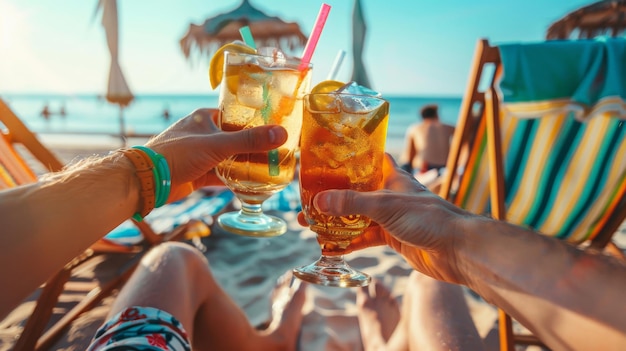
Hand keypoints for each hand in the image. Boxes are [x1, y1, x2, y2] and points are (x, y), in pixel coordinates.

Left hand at [145, 108, 287, 201]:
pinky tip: (254, 184)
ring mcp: (201, 154)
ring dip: (247, 163)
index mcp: (205, 117)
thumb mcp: (217, 144)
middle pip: (236, 138)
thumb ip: (249, 140)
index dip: (256, 120)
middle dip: (255, 146)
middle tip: (278, 150)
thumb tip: (281, 133)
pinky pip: (223, 175)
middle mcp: (204, 134)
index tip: (276, 126)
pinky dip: (237, 179)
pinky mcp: (199, 173)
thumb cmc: (178, 154)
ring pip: (231, 158)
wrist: (149, 181)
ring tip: (271, 167)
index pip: (236, 114)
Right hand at [300, 154, 470, 282]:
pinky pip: (364, 238)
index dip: (348, 156)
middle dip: (331, 196)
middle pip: (355, 191)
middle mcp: (389, 194)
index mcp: (392, 176)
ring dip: (335, 222)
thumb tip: (320, 202)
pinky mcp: (392, 238)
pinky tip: (329, 249)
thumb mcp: (386, 205)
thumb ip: (353, 203)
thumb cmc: (429, 218)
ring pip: (356, 216)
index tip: (325, 158)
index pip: (367, 158)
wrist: (457, 250)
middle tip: (306, 201)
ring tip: (309, 226)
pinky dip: (348, 243)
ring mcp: (390, 217)